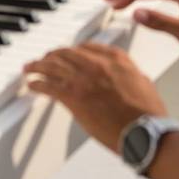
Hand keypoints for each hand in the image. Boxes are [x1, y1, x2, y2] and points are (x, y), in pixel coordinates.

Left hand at [24, 44, 166, 152]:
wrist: (144, 131)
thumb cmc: (148, 113)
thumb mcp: (144, 83)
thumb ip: (131, 75)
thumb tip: (127, 77)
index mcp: (117, 59)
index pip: (87, 47)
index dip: (73, 51)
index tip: (67, 54)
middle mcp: (98, 64)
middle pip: (66, 53)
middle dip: (52, 56)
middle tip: (44, 60)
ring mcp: (84, 79)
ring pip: (53, 66)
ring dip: (38, 66)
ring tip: (30, 68)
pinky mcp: (73, 96)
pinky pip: (48, 85)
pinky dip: (38, 83)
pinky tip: (33, 84)